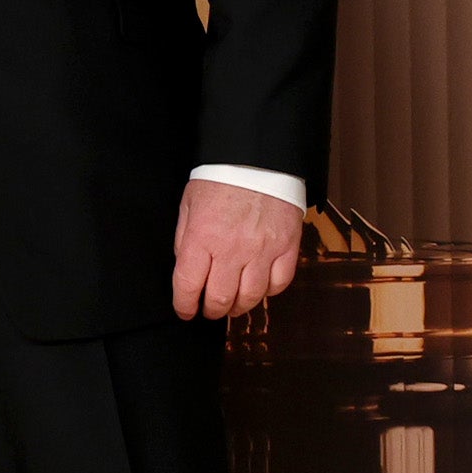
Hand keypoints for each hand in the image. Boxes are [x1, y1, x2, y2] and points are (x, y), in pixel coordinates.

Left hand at [171, 178, 304, 319]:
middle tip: (208, 311)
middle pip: (221, 298)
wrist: (257, 161)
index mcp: (202, 237)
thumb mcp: (188, 205)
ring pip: (252, 297)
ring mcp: (263, 251)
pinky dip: (268, 292)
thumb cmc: (218, 180)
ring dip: (239, 307)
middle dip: (211, 310)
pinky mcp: (287, 249)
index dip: (184, 305)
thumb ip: (185, 239)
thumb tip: (186, 268)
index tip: (185, 311)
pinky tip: (258, 289)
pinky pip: (279, 284)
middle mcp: (232, 249)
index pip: (188, 284)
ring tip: (232, 305)